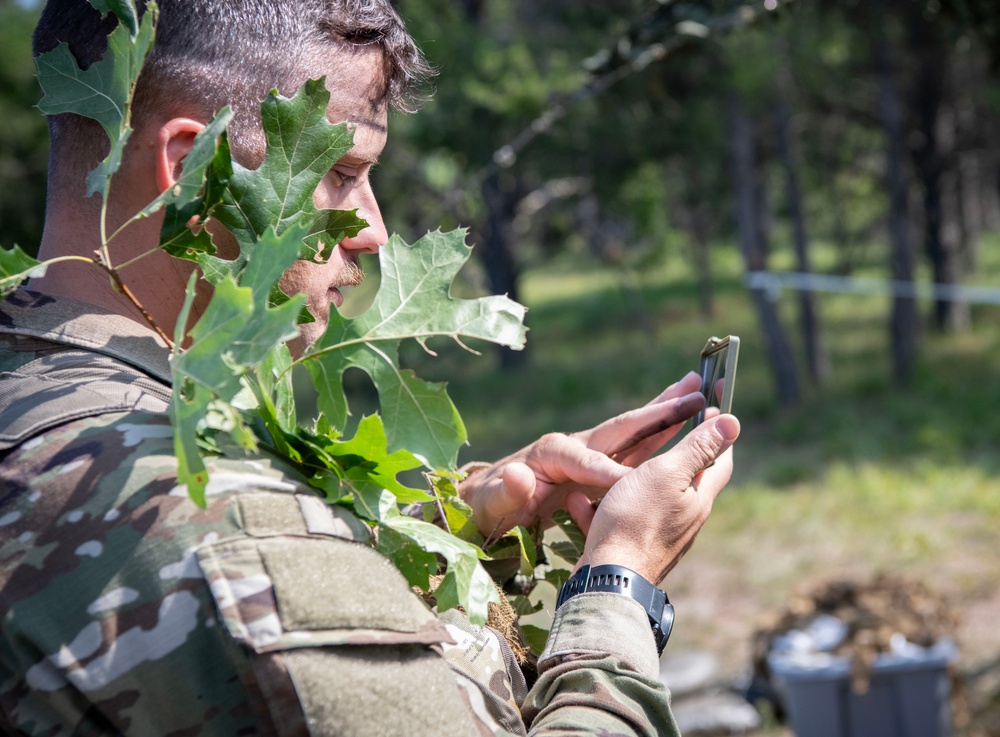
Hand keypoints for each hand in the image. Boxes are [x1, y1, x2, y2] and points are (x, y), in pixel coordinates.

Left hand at [459, 372, 705, 536]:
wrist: (485, 503)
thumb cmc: (488, 503)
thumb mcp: (492, 499)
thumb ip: (507, 490)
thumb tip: (520, 475)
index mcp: (552, 451)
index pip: (588, 462)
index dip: (610, 476)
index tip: (636, 487)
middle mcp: (574, 446)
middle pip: (622, 428)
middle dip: (659, 411)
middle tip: (696, 387)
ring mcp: (588, 455)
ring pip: (635, 435)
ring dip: (667, 417)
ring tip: (698, 394)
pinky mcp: (595, 468)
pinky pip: (634, 454)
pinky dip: (660, 441)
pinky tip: (684, 433)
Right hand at [571, 413, 738, 583]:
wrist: (607, 580)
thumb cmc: (636, 521)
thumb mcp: (668, 474)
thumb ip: (697, 448)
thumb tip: (734, 422)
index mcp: (698, 497)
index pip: (720, 457)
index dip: (719, 429)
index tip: (715, 401)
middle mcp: (685, 519)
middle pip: (684, 479)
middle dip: (672, 455)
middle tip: (660, 430)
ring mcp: (658, 537)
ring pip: (644, 500)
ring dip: (626, 482)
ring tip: (607, 470)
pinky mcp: (630, 550)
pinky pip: (616, 520)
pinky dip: (600, 508)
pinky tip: (581, 503)